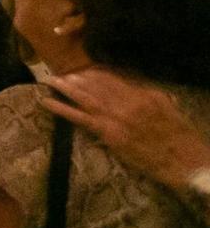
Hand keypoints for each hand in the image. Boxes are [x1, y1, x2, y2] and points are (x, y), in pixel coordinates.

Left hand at [40, 69, 209, 190]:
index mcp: (141, 93)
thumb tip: (132, 83)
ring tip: (50, 79)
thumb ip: (148, 92)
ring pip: (84, 96)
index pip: (112, 77)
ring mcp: (116, 116)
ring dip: (65, 86)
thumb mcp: (167, 106)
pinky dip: (61, 108)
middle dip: (76, 76)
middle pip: (95, 84)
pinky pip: (79, 118)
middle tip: (60, 71)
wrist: (182, 159)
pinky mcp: (108, 132)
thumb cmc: (178, 135)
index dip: (94, 72)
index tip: (82, 68)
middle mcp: (126, 101)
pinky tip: (45, 101)